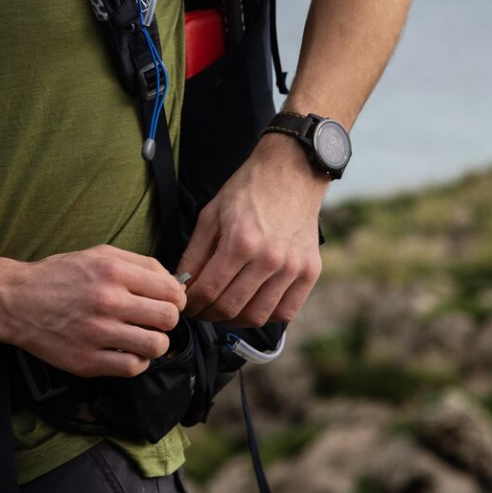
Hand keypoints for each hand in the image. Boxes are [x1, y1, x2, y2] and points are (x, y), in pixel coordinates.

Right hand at [4, 245, 187, 377]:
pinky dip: (136, 361)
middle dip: (167, 320)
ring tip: (142, 337)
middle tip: (153, 319)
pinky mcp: (88, 360)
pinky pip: (132, 368)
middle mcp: (107, 301)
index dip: (176, 298)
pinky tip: (126, 351)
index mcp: (113, 271)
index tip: (168, 302)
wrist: (17, 300)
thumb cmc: (60, 275)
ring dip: (155, 342)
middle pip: (168, 318)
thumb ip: (139, 263)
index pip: (171, 291)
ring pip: (156, 346)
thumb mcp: (98, 254)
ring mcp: (97, 333)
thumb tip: (173, 283)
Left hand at [176, 133, 326, 327]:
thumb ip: (194, 254)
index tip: (185, 304)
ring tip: (224, 308)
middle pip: (230, 308)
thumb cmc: (247, 191)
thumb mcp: (211, 216)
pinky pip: (285, 312)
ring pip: (257, 316)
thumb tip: (181, 285)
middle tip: (201, 309)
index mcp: (240, 242)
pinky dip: (266, 315)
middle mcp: (269, 259)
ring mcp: (293, 268)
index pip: (208, 291)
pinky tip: (253, 304)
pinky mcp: (310, 272)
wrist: (290, 173)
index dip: (191, 304)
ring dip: (234, 319)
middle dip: (208, 314)